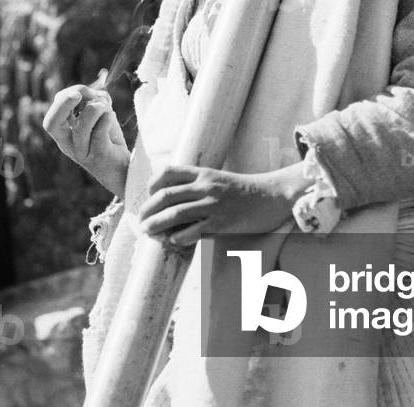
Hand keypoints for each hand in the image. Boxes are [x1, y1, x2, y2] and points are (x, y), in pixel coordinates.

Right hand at [42, 85, 129, 195]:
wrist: (123, 168)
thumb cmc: (109, 139)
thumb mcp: (98, 116)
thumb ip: (93, 101)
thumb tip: (93, 92)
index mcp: (64, 135)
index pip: (52, 117)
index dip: (64, 99)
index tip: (83, 92)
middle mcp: (68, 145)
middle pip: (52, 124)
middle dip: (65, 102)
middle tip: (80, 94)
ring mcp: (82, 152)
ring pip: (82, 125)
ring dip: (97, 108)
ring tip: (107, 109)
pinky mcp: (98, 157)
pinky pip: (99, 133)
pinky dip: (107, 118)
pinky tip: (112, 118)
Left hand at [139, 163, 311, 246]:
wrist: (272, 196)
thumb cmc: (244, 191)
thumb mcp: (219, 180)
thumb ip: (198, 186)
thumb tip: (175, 202)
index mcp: (203, 172)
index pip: (167, 172)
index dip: (152, 185)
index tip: (149, 197)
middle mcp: (205, 185)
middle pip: (165, 195)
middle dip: (148, 210)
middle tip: (141, 222)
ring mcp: (213, 204)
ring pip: (175, 213)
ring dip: (157, 225)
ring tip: (148, 233)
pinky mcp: (222, 222)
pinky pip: (193, 231)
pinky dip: (178, 238)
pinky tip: (173, 242)